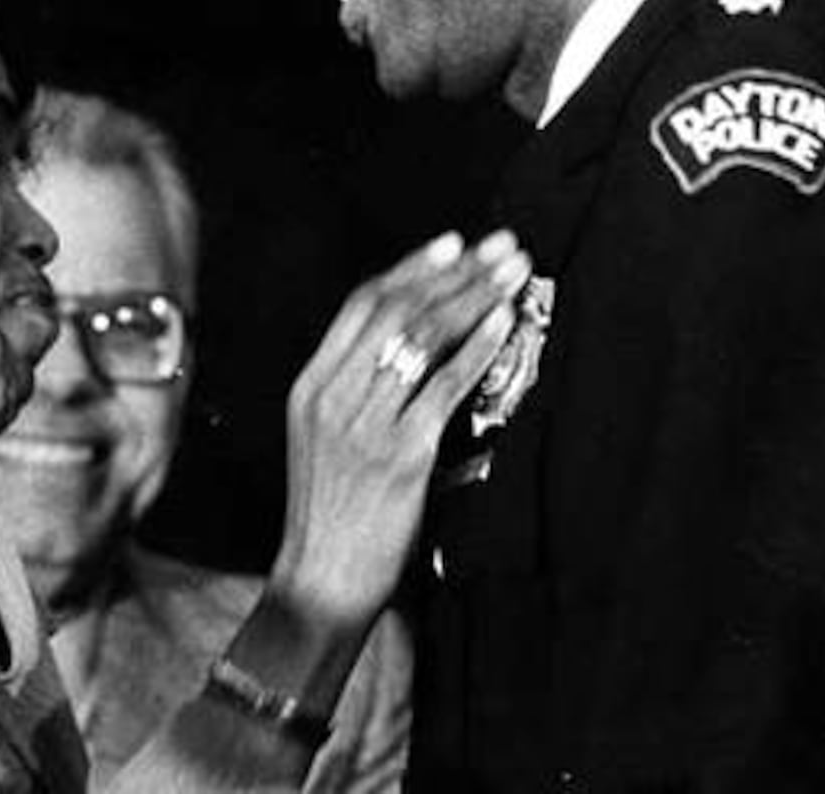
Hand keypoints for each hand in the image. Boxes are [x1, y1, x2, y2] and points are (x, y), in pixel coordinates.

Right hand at [270, 229, 529, 627]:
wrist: (319, 581)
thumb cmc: (330, 514)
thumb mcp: (324, 438)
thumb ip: (355, 389)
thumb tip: (411, 343)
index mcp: (311, 385)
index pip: (361, 304)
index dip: (411, 268)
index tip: (453, 244)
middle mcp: (333, 394)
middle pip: (397, 309)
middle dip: (457, 271)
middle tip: (502, 247)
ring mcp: (364, 423)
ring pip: (422, 338)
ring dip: (475, 297)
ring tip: (513, 275)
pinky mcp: (400, 454)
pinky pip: (444, 387)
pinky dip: (478, 348)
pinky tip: (504, 323)